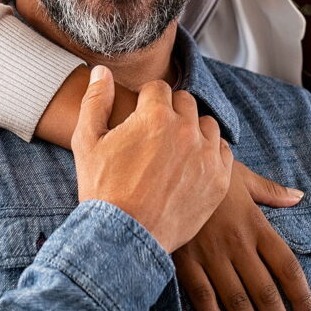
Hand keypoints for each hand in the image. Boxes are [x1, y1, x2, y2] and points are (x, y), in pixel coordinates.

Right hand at [72, 65, 232, 252]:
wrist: (123, 238)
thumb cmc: (102, 189)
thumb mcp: (87, 140)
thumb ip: (95, 100)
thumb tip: (100, 71)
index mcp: (155, 115)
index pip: (158, 88)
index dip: (145, 100)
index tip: (139, 116)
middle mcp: (185, 130)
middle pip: (185, 102)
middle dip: (170, 111)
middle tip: (155, 134)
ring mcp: (205, 155)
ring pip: (207, 124)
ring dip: (193, 130)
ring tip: (174, 149)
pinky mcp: (219, 180)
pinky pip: (224, 151)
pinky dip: (210, 153)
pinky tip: (192, 164)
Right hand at [174, 163, 310, 310]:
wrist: (170, 166)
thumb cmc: (209, 171)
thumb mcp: (242, 177)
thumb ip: (271, 191)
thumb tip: (298, 196)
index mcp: (254, 223)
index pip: (286, 266)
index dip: (301, 294)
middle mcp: (237, 243)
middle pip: (265, 291)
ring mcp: (210, 254)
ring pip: (237, 301)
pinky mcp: (186, 259)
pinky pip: (202, 297)